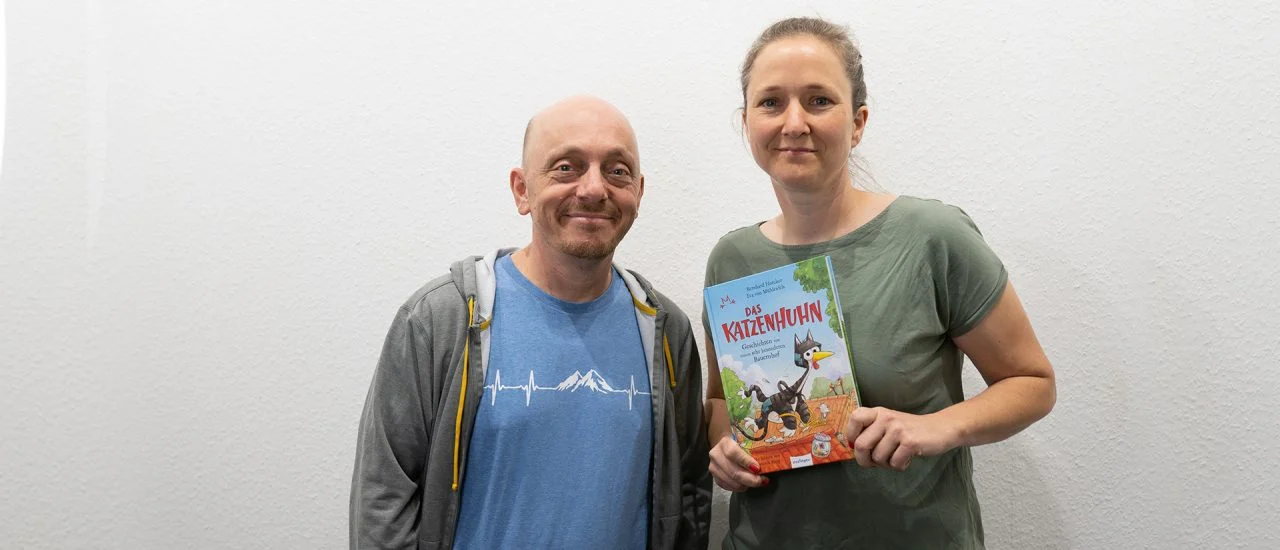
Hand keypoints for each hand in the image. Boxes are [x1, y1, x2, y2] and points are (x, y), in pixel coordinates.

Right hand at [708, 434, 767, 491]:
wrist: (723, 447)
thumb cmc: (739, 444)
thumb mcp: (745, 442)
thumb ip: (754, 449)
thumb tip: (769, 463)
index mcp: (725, 443)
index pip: (733, 453)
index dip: (746, 462)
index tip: (758, 468)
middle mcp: (716, 455)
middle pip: (733, 471)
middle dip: (750, 479)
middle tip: (763, 480)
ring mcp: (713, 467)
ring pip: (731, 481)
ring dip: (746, 485)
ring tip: (757, 483)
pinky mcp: (714, 477)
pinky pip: (727, 486)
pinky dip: (739, 488)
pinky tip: (746, 485)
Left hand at [842, 407, 956, 470]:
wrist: (940, 428)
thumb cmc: (910, 430)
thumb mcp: (889, 423)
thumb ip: (872, 431)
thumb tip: (853, 448)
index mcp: (878, 412)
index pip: (854, 418)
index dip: (850, 435)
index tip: (856, 445)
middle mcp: (886, 418)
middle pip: (861, 445)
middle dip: (864, 460)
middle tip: (873, 463)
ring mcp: (898, 429)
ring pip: (878, 457)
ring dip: (886, 464)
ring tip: (896, 457)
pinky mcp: (910, 442)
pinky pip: (895, 463)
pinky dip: (900, 466)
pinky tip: (907, 458)